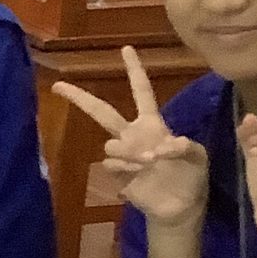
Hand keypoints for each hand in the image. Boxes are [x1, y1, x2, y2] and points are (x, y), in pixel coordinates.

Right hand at [53, 46, 207, 228]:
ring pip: (110, 143)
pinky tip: (139, 175)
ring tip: (149, 161)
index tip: (126, 49)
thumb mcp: (197, 156)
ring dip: (129, 150)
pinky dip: (126, 167)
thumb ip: (184, 146)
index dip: (134, 70)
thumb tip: (162, 146)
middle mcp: (133, 135)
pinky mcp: (118, 174)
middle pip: (102, 112)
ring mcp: (124, 155)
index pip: (141, 91)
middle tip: (59, 86)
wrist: (180, 208)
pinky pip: (111, 163)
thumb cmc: (191, 177)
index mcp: (153, 124)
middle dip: (80, 98)